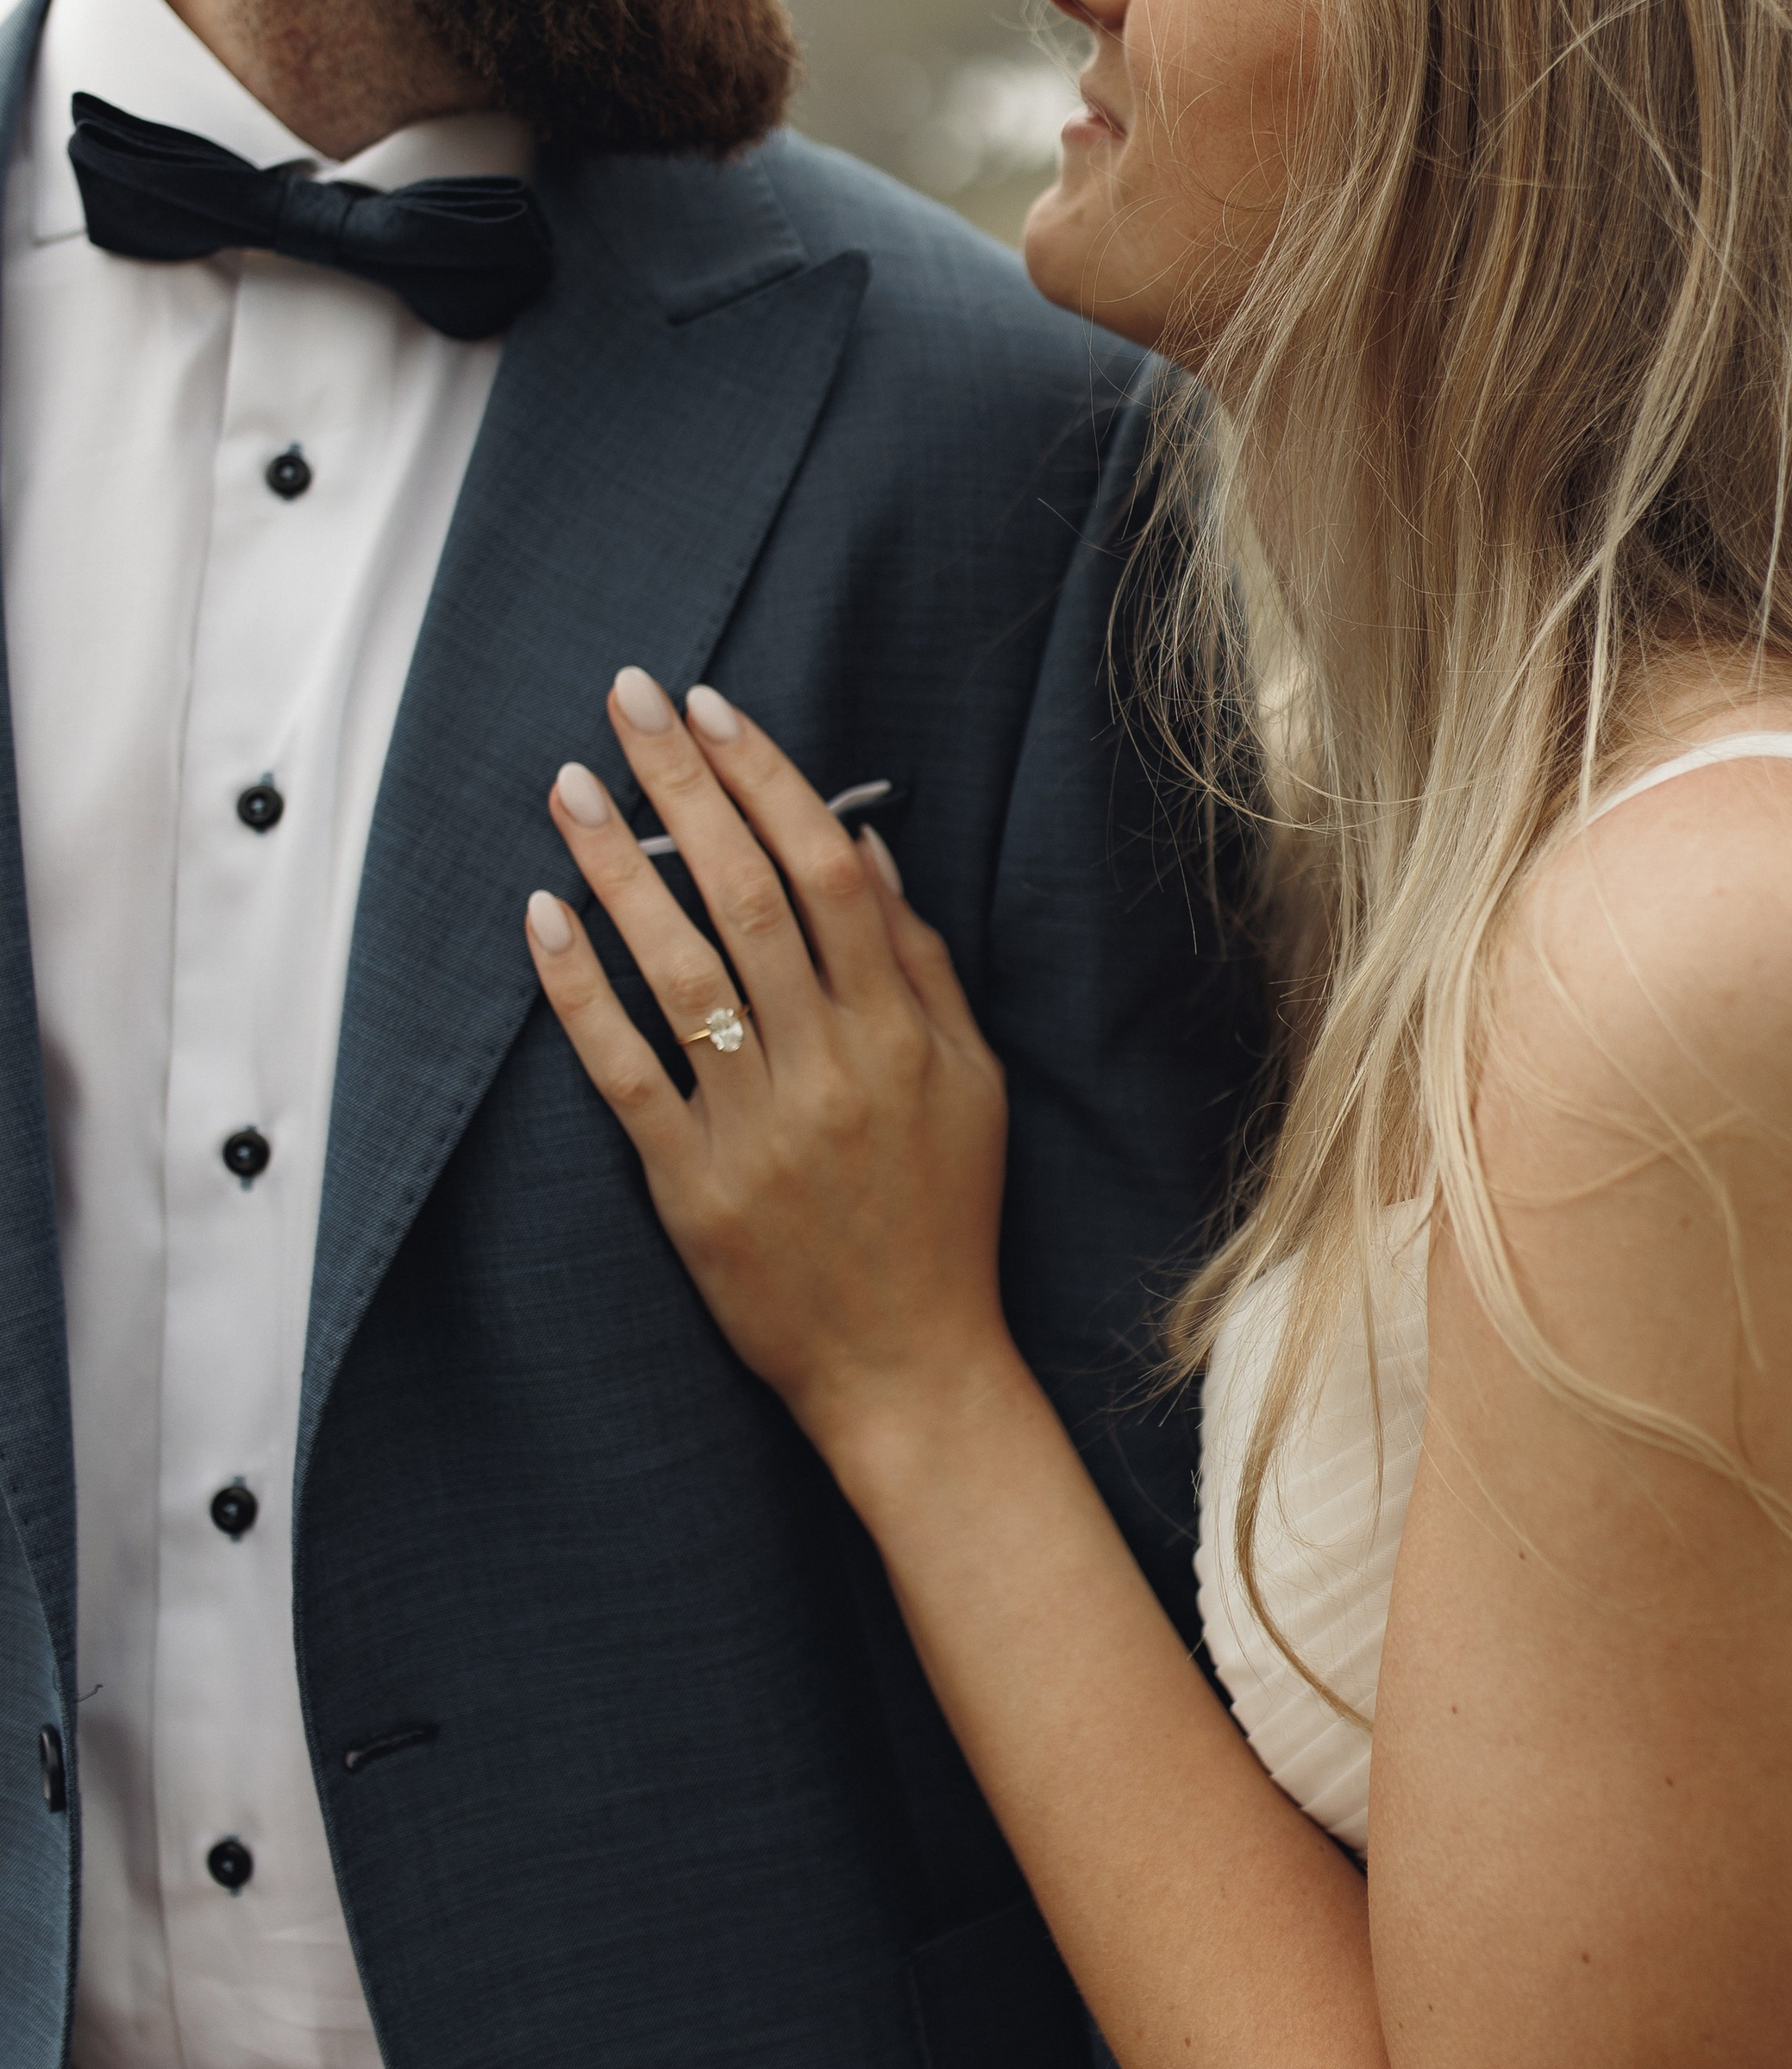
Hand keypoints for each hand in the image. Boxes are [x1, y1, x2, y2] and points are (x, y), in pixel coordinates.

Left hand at [524, 669, 1015, 1470]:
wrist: (910, 1368)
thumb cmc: (944, 1217)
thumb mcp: (971, 1084)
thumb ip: (921, 966)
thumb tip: (866, 845)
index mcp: (900, 1035)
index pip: (830, 874)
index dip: (769, 782)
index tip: (715, 709)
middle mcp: (829, 1068)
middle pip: (746, 897)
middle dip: (685, 786)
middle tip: (628, 700)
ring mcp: (755, 1129)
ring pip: (678, 971)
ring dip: (617, 868)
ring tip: (572, 784)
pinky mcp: (690, 1188)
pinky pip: (623, 1074)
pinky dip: (581, 992)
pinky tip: (544, 916)